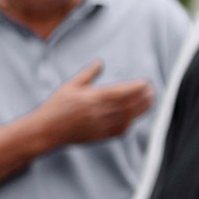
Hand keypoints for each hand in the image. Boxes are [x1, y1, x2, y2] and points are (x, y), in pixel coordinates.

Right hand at [35, 60, 152, 145]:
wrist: (47, 130)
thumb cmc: (56, 107)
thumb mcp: (70, 86)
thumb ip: (88, 74)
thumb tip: (100, 62)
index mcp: (95, 97)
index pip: (125, 91)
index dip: (138, 87)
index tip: (146, 83)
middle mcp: (101, 112)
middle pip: (131, 104)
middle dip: (144, 97)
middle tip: (151, 91)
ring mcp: (102, 125)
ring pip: (129, 117)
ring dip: (142, 109)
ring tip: (149, 102)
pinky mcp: (101, 135)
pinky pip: (121, 129)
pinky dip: (130, 122)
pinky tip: (133, 117)